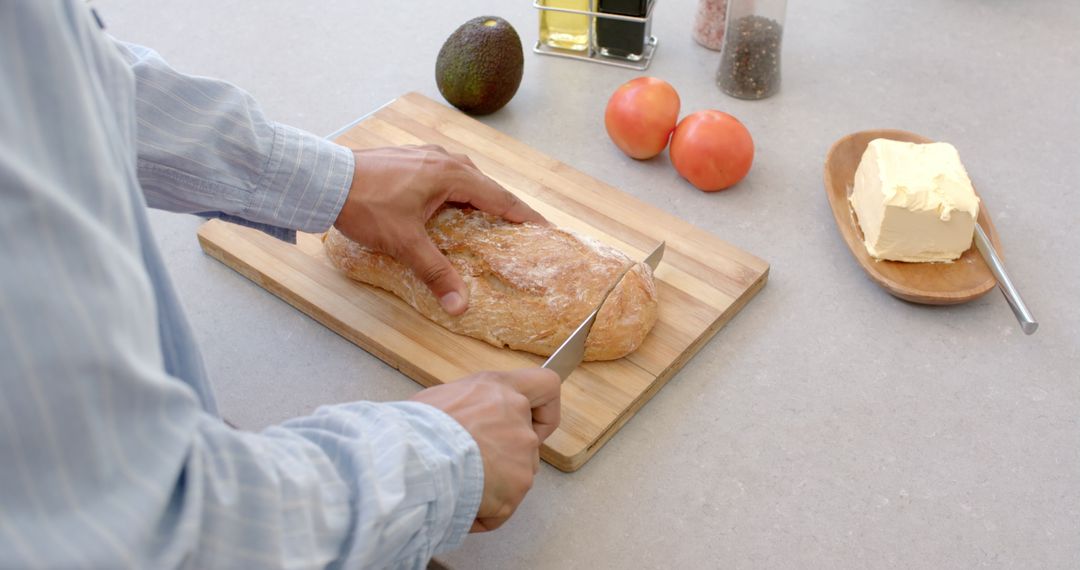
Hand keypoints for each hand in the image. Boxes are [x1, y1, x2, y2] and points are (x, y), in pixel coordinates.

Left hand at [334, 145, 546, 315]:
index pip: (500, 198)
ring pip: (462, 177)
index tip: (544, 228)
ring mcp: (424, 154)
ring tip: (483, 219)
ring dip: (476, 197)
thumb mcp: (405, 243)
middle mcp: (443, 159)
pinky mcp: (407, 158)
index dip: (524, 215)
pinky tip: (445, 206)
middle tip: (515, 229)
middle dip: (501, 208)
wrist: (324, 179)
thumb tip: (460, 305)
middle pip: (484, 186)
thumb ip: (436, 273)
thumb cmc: (366, 204)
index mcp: (452, 175)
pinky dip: (453, 191)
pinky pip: (442, 174)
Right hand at [410, 368, 560, 531]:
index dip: (542, 409)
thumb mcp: (440, 399)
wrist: (414, 459)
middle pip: (527, 442)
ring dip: (492, 486)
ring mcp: (523, 453)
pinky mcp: (519, 486)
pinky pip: (502, 508)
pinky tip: (457, 504)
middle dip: (503, 458)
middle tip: (469, 465)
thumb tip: (462, 422)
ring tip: (456, 485)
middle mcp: (518, 416)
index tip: (532, 422)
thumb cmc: (416, 428)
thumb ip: (469, 407)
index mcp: (499, 388)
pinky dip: (483, 512)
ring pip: (516, 476)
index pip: (546, 386)